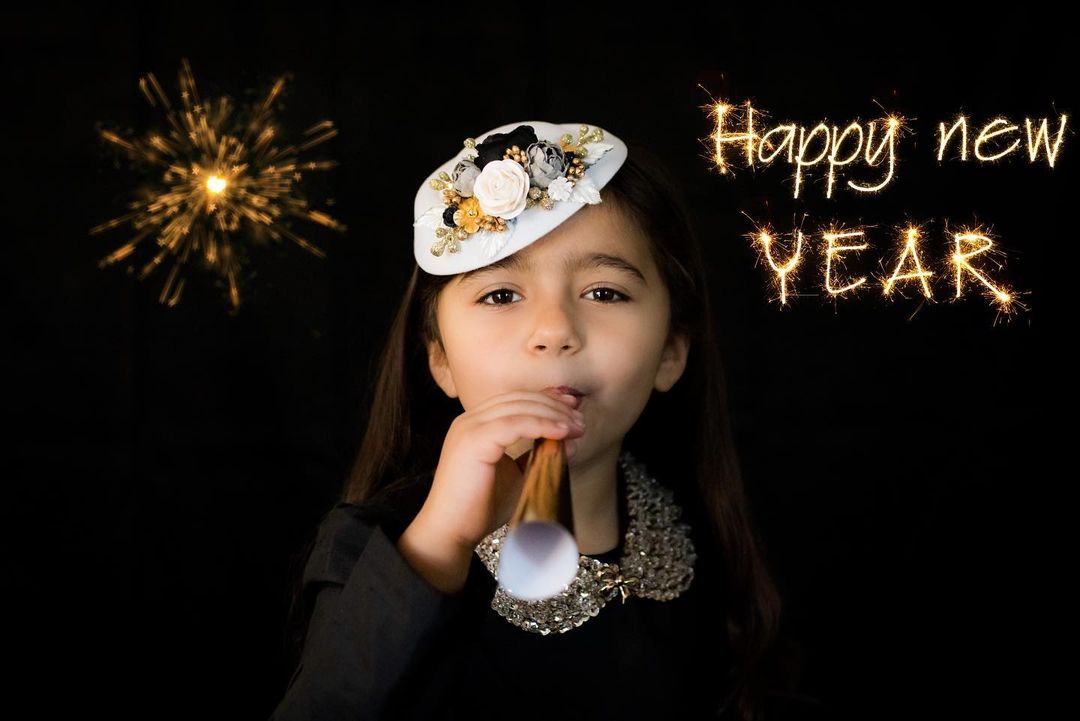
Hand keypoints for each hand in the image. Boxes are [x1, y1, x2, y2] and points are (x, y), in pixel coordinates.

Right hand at [417, 390, 585, 554]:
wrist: (451, 532)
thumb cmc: (481, 509)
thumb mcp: (516, 476)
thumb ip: (536, 456)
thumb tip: (568, 441)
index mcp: (476, 425)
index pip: (516, 401)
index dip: (546, 401)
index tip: (573, 410)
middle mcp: (469, 420)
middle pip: (519, 399)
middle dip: (554, 406)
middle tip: (580, 420)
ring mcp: (469, 428)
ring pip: (518, 408)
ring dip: (552, 414)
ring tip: (577, 427)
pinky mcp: (473, 440)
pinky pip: (513, 423)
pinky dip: (541, 424)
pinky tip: (561, 432)